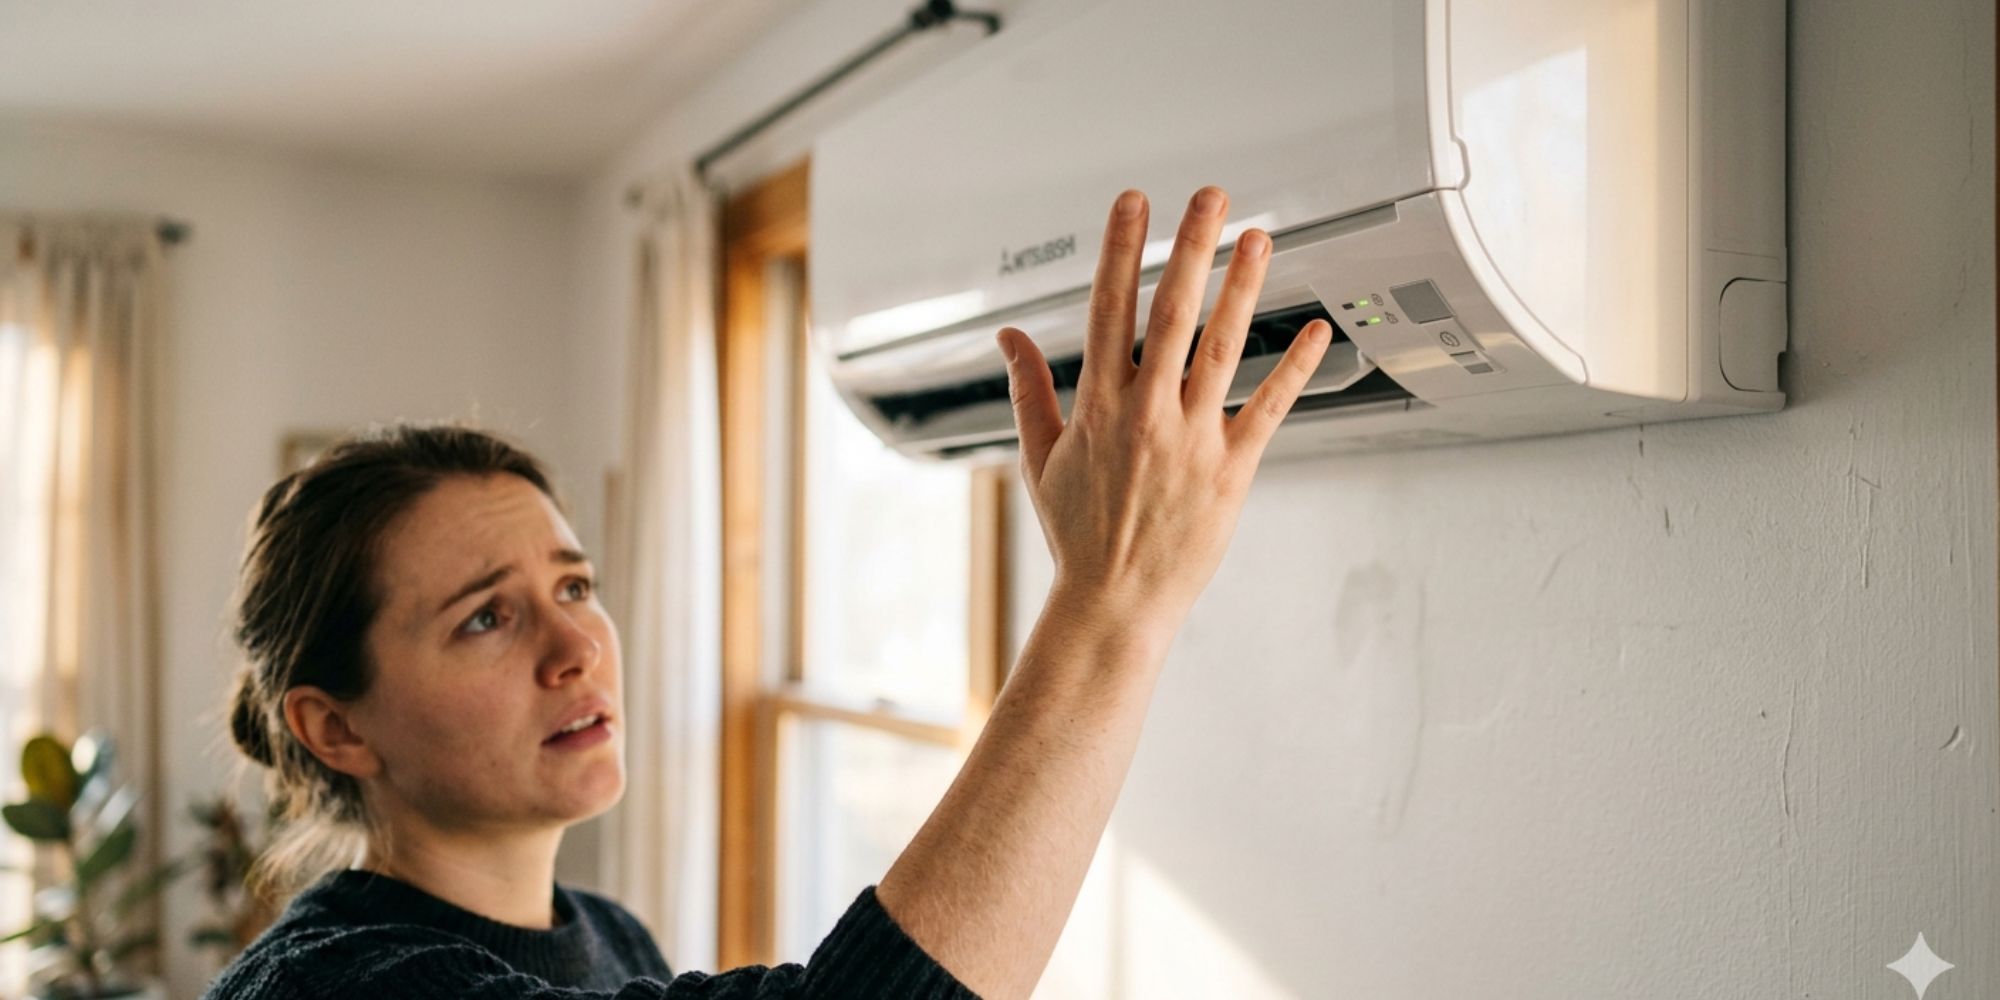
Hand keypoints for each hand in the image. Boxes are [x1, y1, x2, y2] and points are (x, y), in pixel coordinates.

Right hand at [996, 186, 1332, 640]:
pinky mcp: (1232, 471)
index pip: (1109, 310)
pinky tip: (1314, 329)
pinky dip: (1294, 367)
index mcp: (1099, 407)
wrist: (1114, 603)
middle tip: (1210, 198)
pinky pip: (1269, 408)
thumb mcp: (1040, 458)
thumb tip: (1009, 338)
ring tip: (1259, 238)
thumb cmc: (1080, 536)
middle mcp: (1147, 416)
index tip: (1134, 204)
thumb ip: (1028, 389)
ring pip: (1222, 348)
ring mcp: (1192, 441)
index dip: (1121, 251)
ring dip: (1243, 288)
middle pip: (1172, 314)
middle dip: (1191, 248)